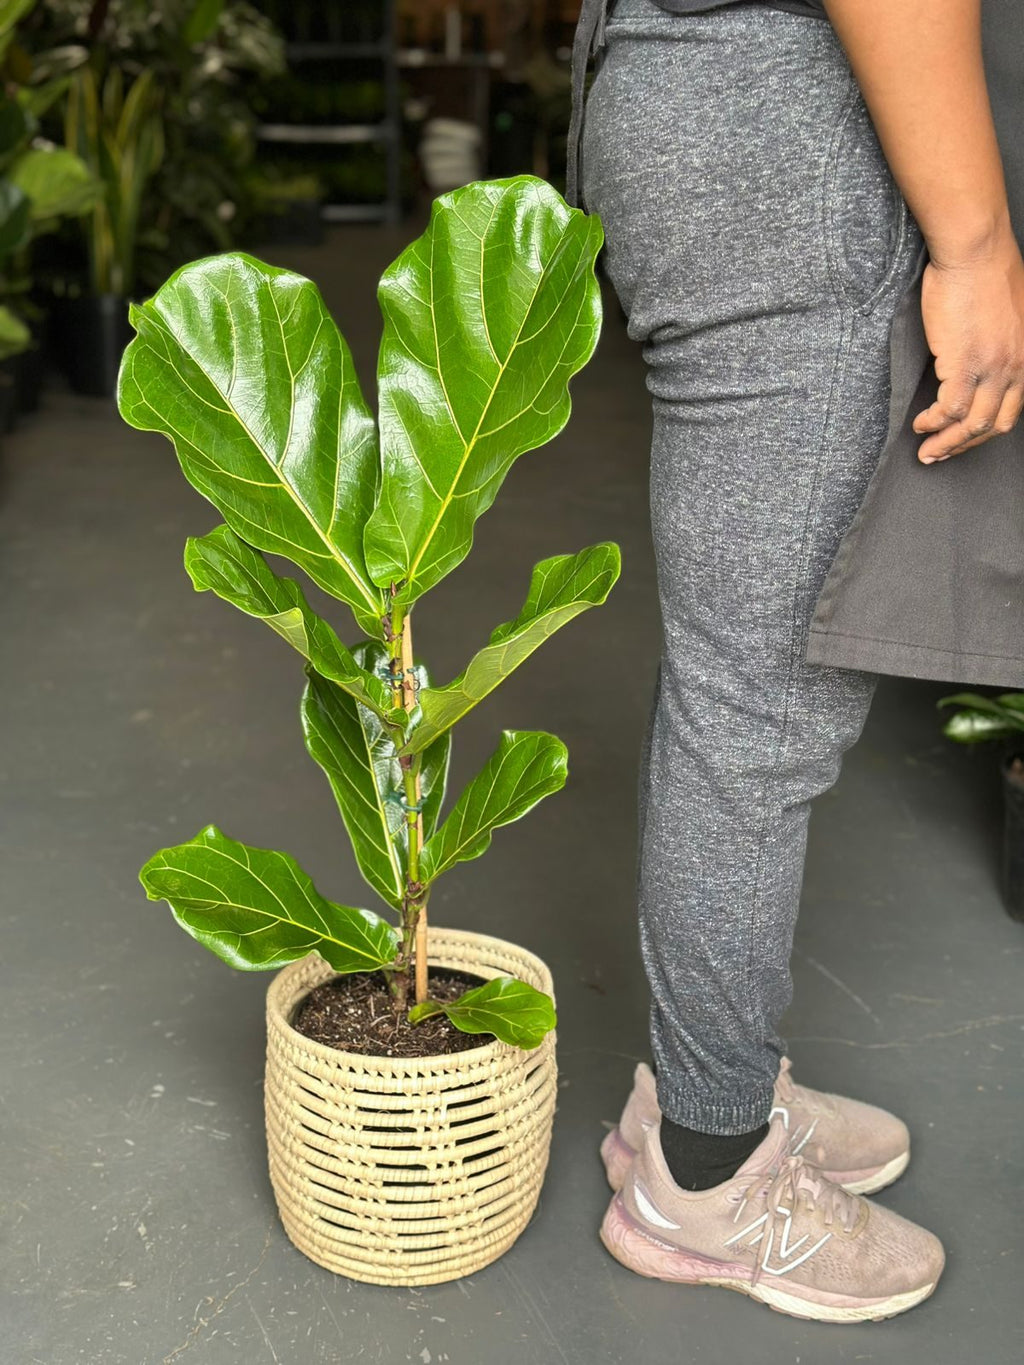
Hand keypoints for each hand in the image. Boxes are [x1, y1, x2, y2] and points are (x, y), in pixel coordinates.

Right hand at [912, 229, 1023, 462]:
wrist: (975, 250)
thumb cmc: (987, 269)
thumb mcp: (1007, 313)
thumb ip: (1001, 341)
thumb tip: (980, 357)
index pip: (1012, 407)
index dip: (985, 430)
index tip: (963, 437)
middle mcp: (1017, 365)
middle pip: (994, 424)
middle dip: (965, 445)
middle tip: (941, 453)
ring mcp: (993, 367)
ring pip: (973, 424)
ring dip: (947, 442)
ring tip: (926, 447)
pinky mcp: (966, 363)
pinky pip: (950, 409)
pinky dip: (933, 422)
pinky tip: (920, 422)